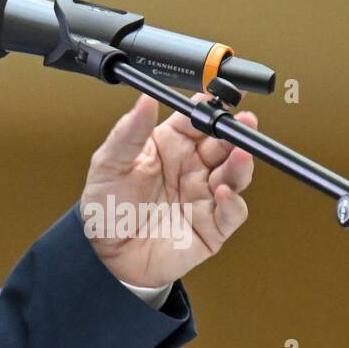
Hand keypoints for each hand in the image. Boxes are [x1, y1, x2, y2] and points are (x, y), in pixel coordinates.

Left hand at [80, 92, 256, 287]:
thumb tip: (144, 98)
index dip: (211, 105)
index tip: (222, 94)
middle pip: (222, 144)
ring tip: (240, 153)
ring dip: (241, 163)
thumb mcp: (109, 163)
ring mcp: (203, 196)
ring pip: (234, 174)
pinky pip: (231, 212)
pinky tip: (223, 192)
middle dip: (235, 132)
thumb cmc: (106, 206)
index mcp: (168, 145)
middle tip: (243, 122)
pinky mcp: (211, 226)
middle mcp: (191, 168)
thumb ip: (128, 132)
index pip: (196, 119)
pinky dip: (232, 202)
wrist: (105, 253)